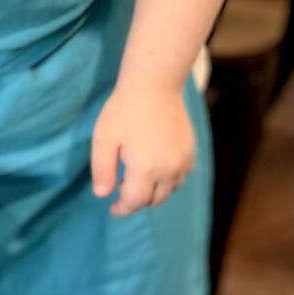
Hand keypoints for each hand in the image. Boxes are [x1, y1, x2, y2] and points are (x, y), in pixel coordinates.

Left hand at [90, 82, 194, 217]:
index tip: (112, 208)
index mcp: (146, 169)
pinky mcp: (190, 152)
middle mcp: (169, 169)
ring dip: (153, 192)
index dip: (122, 209)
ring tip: (135, 179)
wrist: (155, 85)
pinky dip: (167, 181)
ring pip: (169, 191)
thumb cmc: (124, 110)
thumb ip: (102, 170)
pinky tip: (153, 168)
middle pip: (154, 200)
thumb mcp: (104, 139)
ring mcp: (183, 161)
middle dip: (136, 201)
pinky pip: (180, 177)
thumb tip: (102, 195)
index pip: (134, 202)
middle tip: (121, 191)